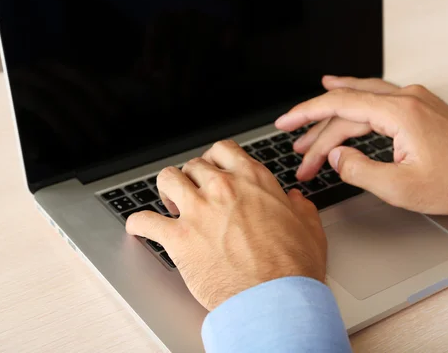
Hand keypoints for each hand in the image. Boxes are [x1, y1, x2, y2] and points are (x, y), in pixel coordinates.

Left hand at [125, 140, 326, 310]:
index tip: (212, 169)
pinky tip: (140, 228)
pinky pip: (145, 221)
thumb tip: (295, 200)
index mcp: (253, 181)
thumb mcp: (309, 228)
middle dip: (191, 178)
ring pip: (166, 179)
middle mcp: (223, 188)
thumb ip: (299, 208)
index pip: (223, 150)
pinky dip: (139, 224)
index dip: (214, 159)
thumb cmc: (293, 267)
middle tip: (194, 194)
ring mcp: (198, 211)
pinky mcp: (178, 238)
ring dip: (166, 190)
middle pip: (193, 165)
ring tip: (170, 204)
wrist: (275, 298)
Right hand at [276, 76, 447, 218]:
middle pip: (347, 107)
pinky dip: (354, 102)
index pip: (339, 106)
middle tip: (299, 153)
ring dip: (333, 119)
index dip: (306, 115)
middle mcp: (406, 98)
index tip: (285, 123)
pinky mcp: (419, 106)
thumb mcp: (402, 188)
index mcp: (399, 113)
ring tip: (308, 133)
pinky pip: (377, 98)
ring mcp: (414, 99)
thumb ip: (361, 170)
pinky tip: (343, 94)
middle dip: (318, 132)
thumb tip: (337, 156)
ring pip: (361, 102)